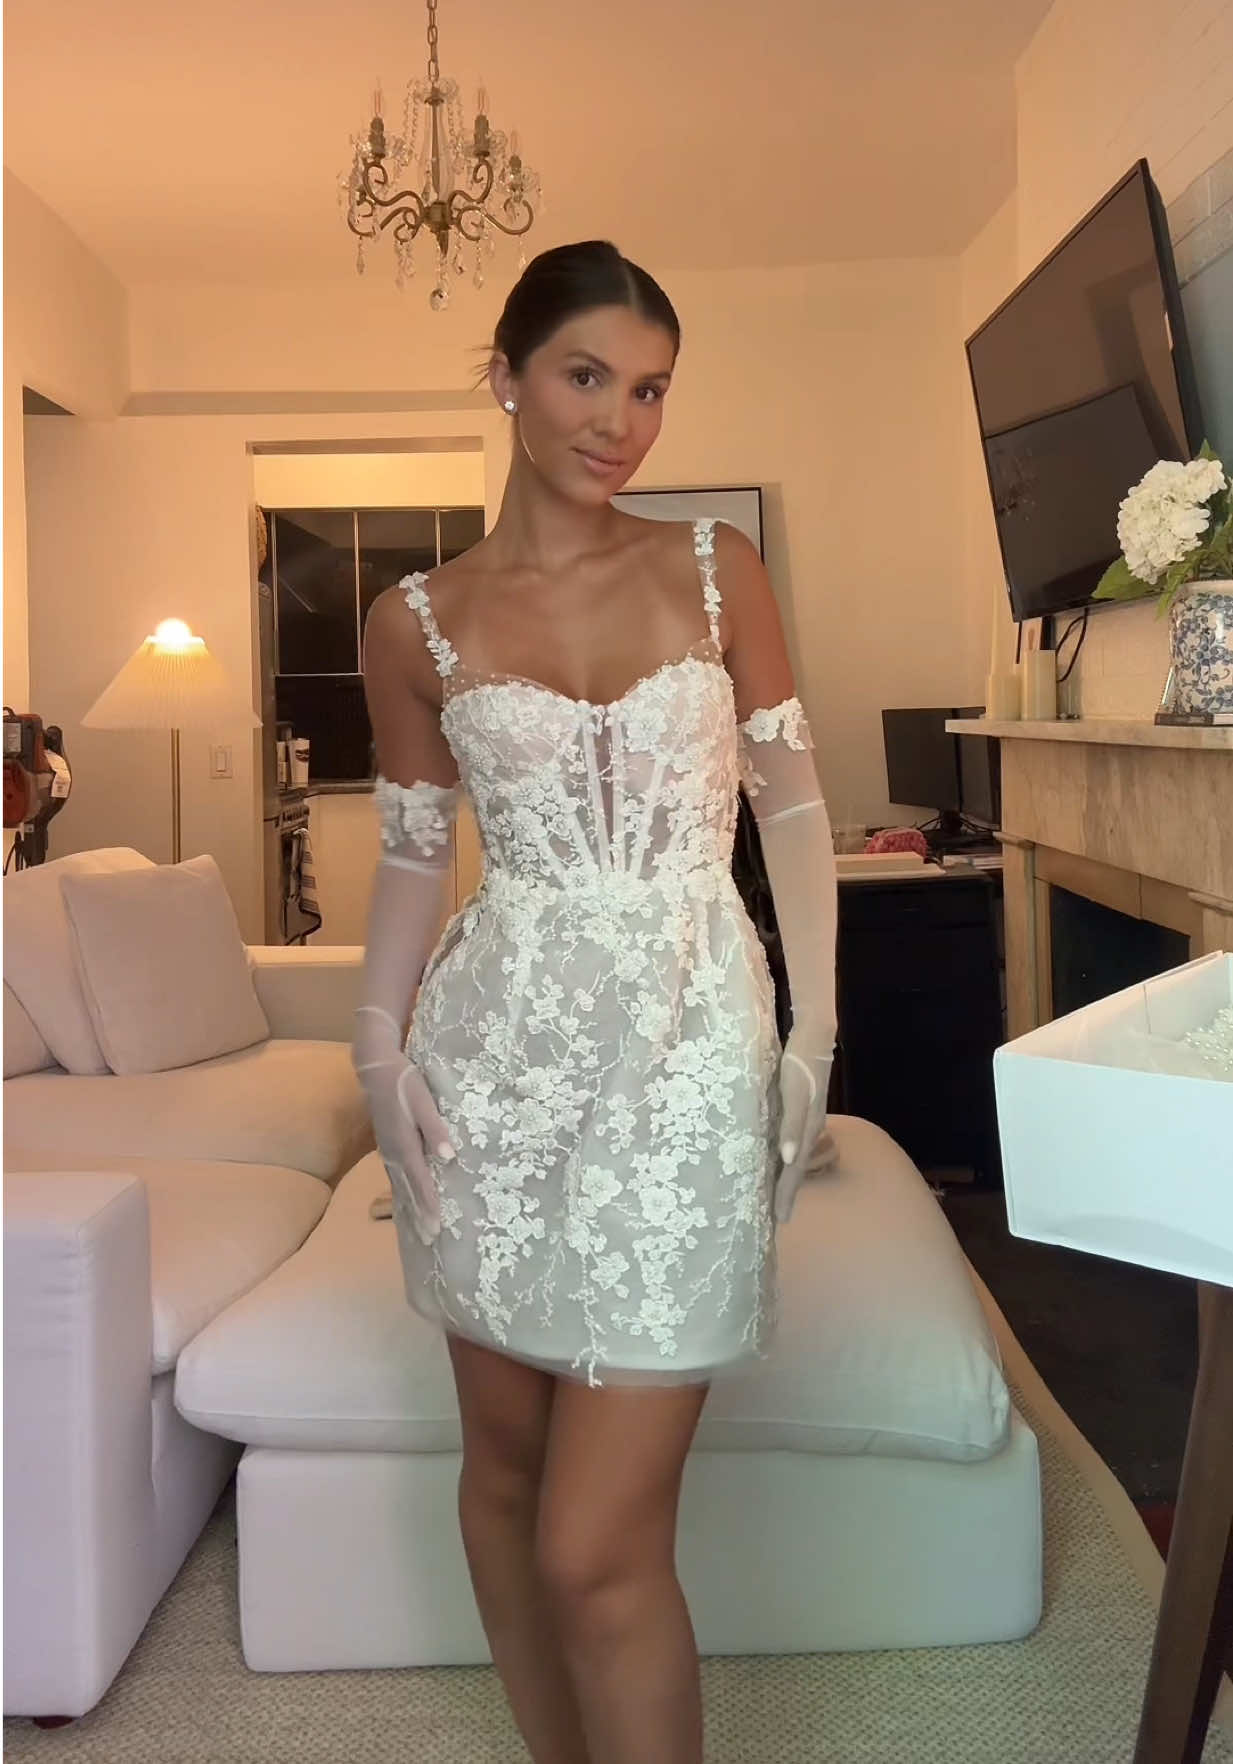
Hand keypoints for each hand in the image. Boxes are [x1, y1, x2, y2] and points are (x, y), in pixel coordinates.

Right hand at [353, 1008, 453, 1247]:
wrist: (375, 1068)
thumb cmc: (404, 1081)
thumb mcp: (423, 1100)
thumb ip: (435, 1128)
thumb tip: (449, 1157)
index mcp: (404, 1143)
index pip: (419, 1180)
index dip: (428, 1204)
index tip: (437, 1227)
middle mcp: (393, 1152)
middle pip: (408, 1190)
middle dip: (419, 1215)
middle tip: (430, 1239)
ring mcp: (387, 1150)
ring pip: (399, 1186)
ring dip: (410, 1209)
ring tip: (420, 1229)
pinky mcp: (386, 1146)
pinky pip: (394, 1176)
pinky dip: (401, 1194)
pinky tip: (406, 1202)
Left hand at [772, 1014, 834, 1224]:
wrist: (813, 1036)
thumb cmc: (800, 1064)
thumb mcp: (794, 1094)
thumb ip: (791, 1125)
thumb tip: (787, 1160)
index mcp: (807, 1129)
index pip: (793, 1171)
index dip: (785, 1195)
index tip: (780, 1220)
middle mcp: (809, 1129)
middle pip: (795, 1169)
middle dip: (786, 1193)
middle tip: (776, 1218)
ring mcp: (807, 1120)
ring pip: (794, 1157)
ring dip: (785, 1178)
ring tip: (774, 1196)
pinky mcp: (801, 1110)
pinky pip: (791, 1142)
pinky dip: (783, 1158)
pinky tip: (776, 1159)